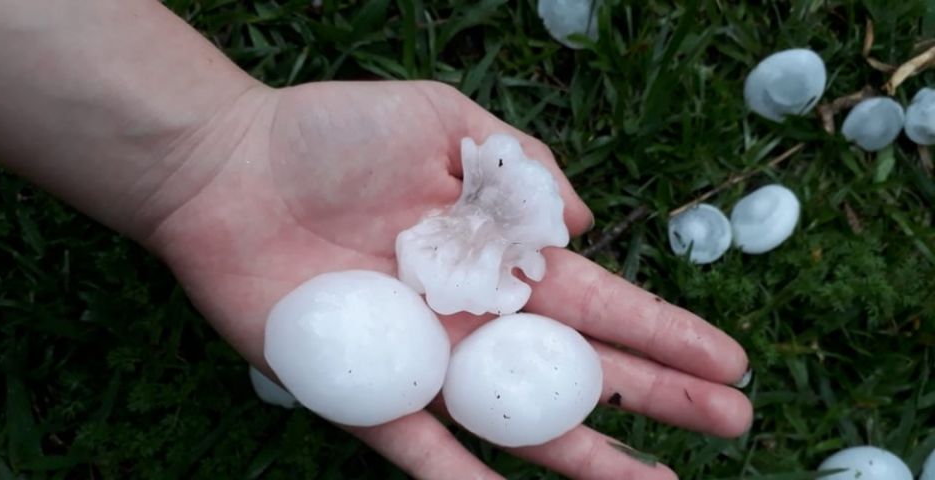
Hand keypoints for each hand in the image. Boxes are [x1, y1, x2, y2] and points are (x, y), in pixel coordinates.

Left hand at [146, 80, 752, 479]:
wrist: (225, 168)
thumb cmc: (330, 135)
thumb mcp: (444, 120)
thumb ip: (519, 166)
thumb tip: (587, 224)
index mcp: (498, 254)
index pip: (603, 302)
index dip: (667, 333)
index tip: (731, 363)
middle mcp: (475, 314)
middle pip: (582, 369)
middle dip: (659, 397)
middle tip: (733, 428)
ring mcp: (425, 359)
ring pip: (519, 425)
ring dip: (588, 459)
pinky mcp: (365, 391)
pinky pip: (422, 451)